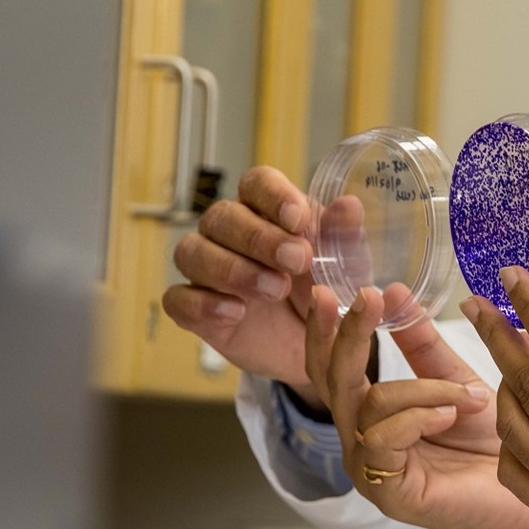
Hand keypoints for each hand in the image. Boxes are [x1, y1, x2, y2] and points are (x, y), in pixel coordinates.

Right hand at [164, 166, 326, 401]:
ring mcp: (206, 270)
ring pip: (193, 252)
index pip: (257, 183)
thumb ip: (344, 237)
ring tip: (274, 289)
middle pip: (223, 216)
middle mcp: (229, 233)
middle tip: (296, 260)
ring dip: (233, 269)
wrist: (315, 345)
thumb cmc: (324, 290)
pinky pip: (178, 298)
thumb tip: (349, 206)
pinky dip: (203, 304)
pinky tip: (236, 312)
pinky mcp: (194, 308)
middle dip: (259, 237)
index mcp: (266, 210)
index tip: (298, 218)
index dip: (273, 195)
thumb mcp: (344, 267)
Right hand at [306, 283, 528, 528]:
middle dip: (349, 334)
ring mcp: (369, 469)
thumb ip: (422, 344)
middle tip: (369, 298)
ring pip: (370, 404)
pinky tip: (452, 415)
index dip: (328, 329)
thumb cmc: (493, 442)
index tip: (332, 288)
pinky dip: (420, 416)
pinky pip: (385, 439)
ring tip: (470, 396)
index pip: (332, 367)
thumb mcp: (455, 380)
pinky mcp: (388, 493)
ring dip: (424, 388)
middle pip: (334, 380)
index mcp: (369, 415)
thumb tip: (395, 291)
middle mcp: (360, 441)